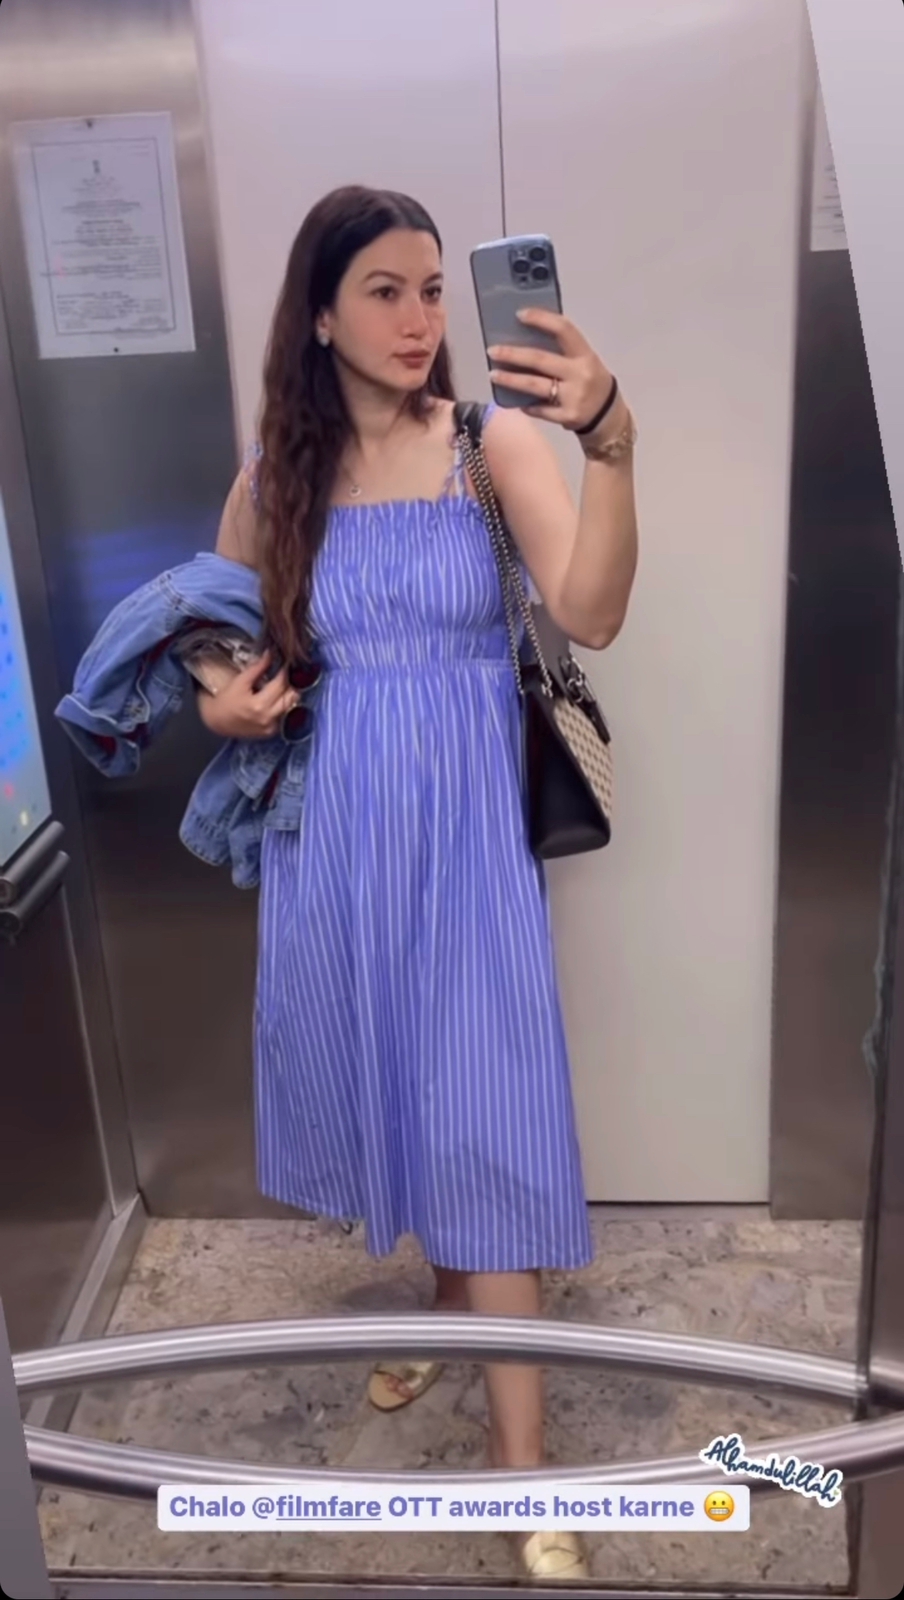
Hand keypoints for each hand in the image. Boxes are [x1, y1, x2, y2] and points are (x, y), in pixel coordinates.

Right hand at [196, 651, 297, 740]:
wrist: (217, 722)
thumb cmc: (225, 700)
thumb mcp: (240, 682)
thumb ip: (257, 668)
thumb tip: (270, 654)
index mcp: (259, 705)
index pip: (280, 684)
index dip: (285, 671)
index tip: (286, 662)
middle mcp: (268, 718)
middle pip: (291, 696)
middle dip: (290, 683)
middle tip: (286, 673)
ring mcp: (271, 727)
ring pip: (291, 706)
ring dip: (288, 694)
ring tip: (282, 685)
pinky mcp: (271, 732)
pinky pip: (284, 715)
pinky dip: (282, 706)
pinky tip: (275, 699)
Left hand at [487, 308, 614, 430]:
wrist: (609, 417)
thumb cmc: (590, 382)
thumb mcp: (584, 361)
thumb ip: (562, 351)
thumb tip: (525, 338)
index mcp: (585, 355)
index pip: (563, 330)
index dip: (541, 319)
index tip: (519, 314)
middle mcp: (580, 374)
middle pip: (541, 359)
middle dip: (513, 354)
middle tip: (493, 351)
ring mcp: (573, 397)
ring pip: (535, 386)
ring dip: (511, 380)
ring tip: (493, 375)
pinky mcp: (567, 417)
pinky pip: (540, 409)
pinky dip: (525, 404)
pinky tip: (515, 401)